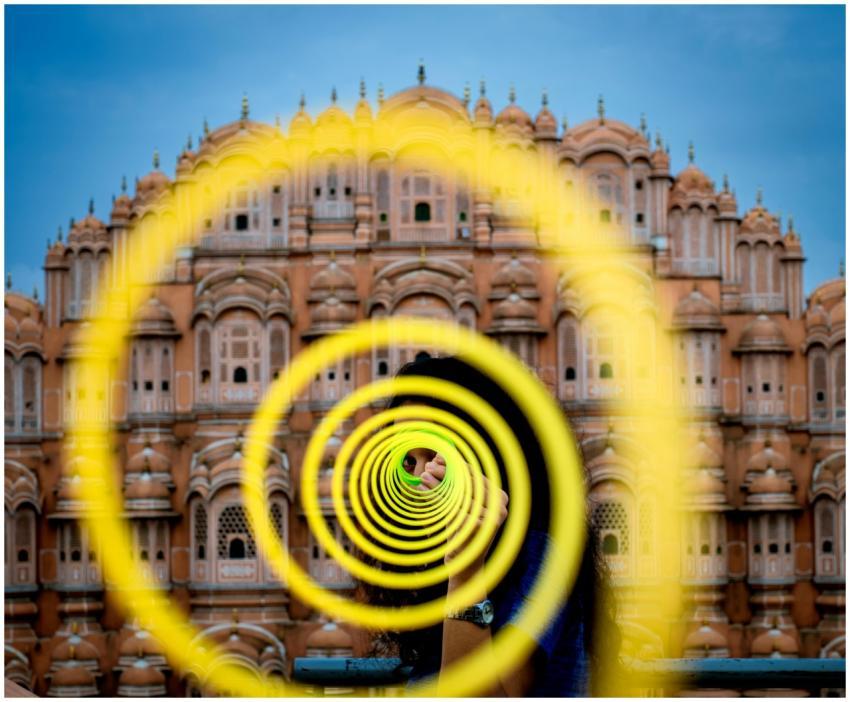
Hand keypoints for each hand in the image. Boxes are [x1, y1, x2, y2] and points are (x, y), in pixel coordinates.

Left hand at [415, 453, 508, 568]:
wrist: (465, 566)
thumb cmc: (461, 532)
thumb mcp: (462, 506)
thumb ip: (456, 485)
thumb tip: (440, 457)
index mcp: (501, 498)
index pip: (477, 476)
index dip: (457, 465)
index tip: (439, 458)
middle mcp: (501, 507)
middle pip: (468, 482)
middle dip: (446, 472)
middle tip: (429, 466)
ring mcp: (492, 517)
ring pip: (459, 493)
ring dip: (438, 482)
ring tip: (423, 475)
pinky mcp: (478, 526)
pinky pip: (453, 507)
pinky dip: (437, 496)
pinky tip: (424, 490)